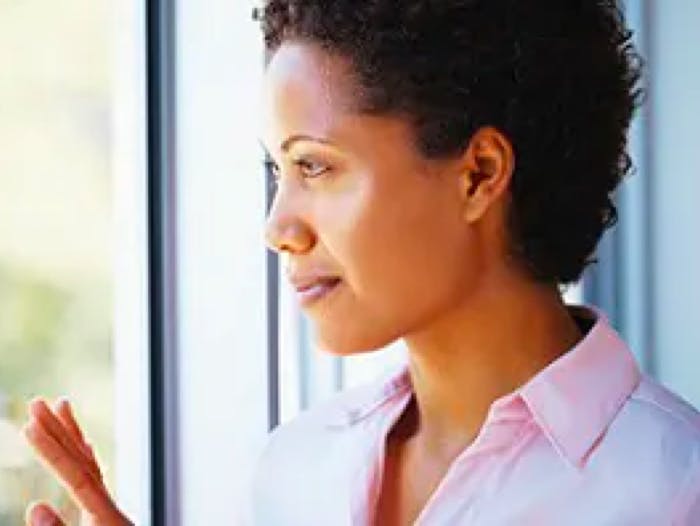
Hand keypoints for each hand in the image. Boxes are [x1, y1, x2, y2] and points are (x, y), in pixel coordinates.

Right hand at [21, 397, 132, 525]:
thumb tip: (34, 505)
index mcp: (107, 518)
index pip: (75, 476)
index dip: (51, 451)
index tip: (28, 425)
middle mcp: (112, 509)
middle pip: (83, 462)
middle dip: (58, 431)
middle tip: (36, 402)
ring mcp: (113, 514)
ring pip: (92, 465)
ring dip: (73, 435)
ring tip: (61, 404)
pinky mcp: (110, 520)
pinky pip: (97, 480)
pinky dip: (86, 459)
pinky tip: (82, 445)